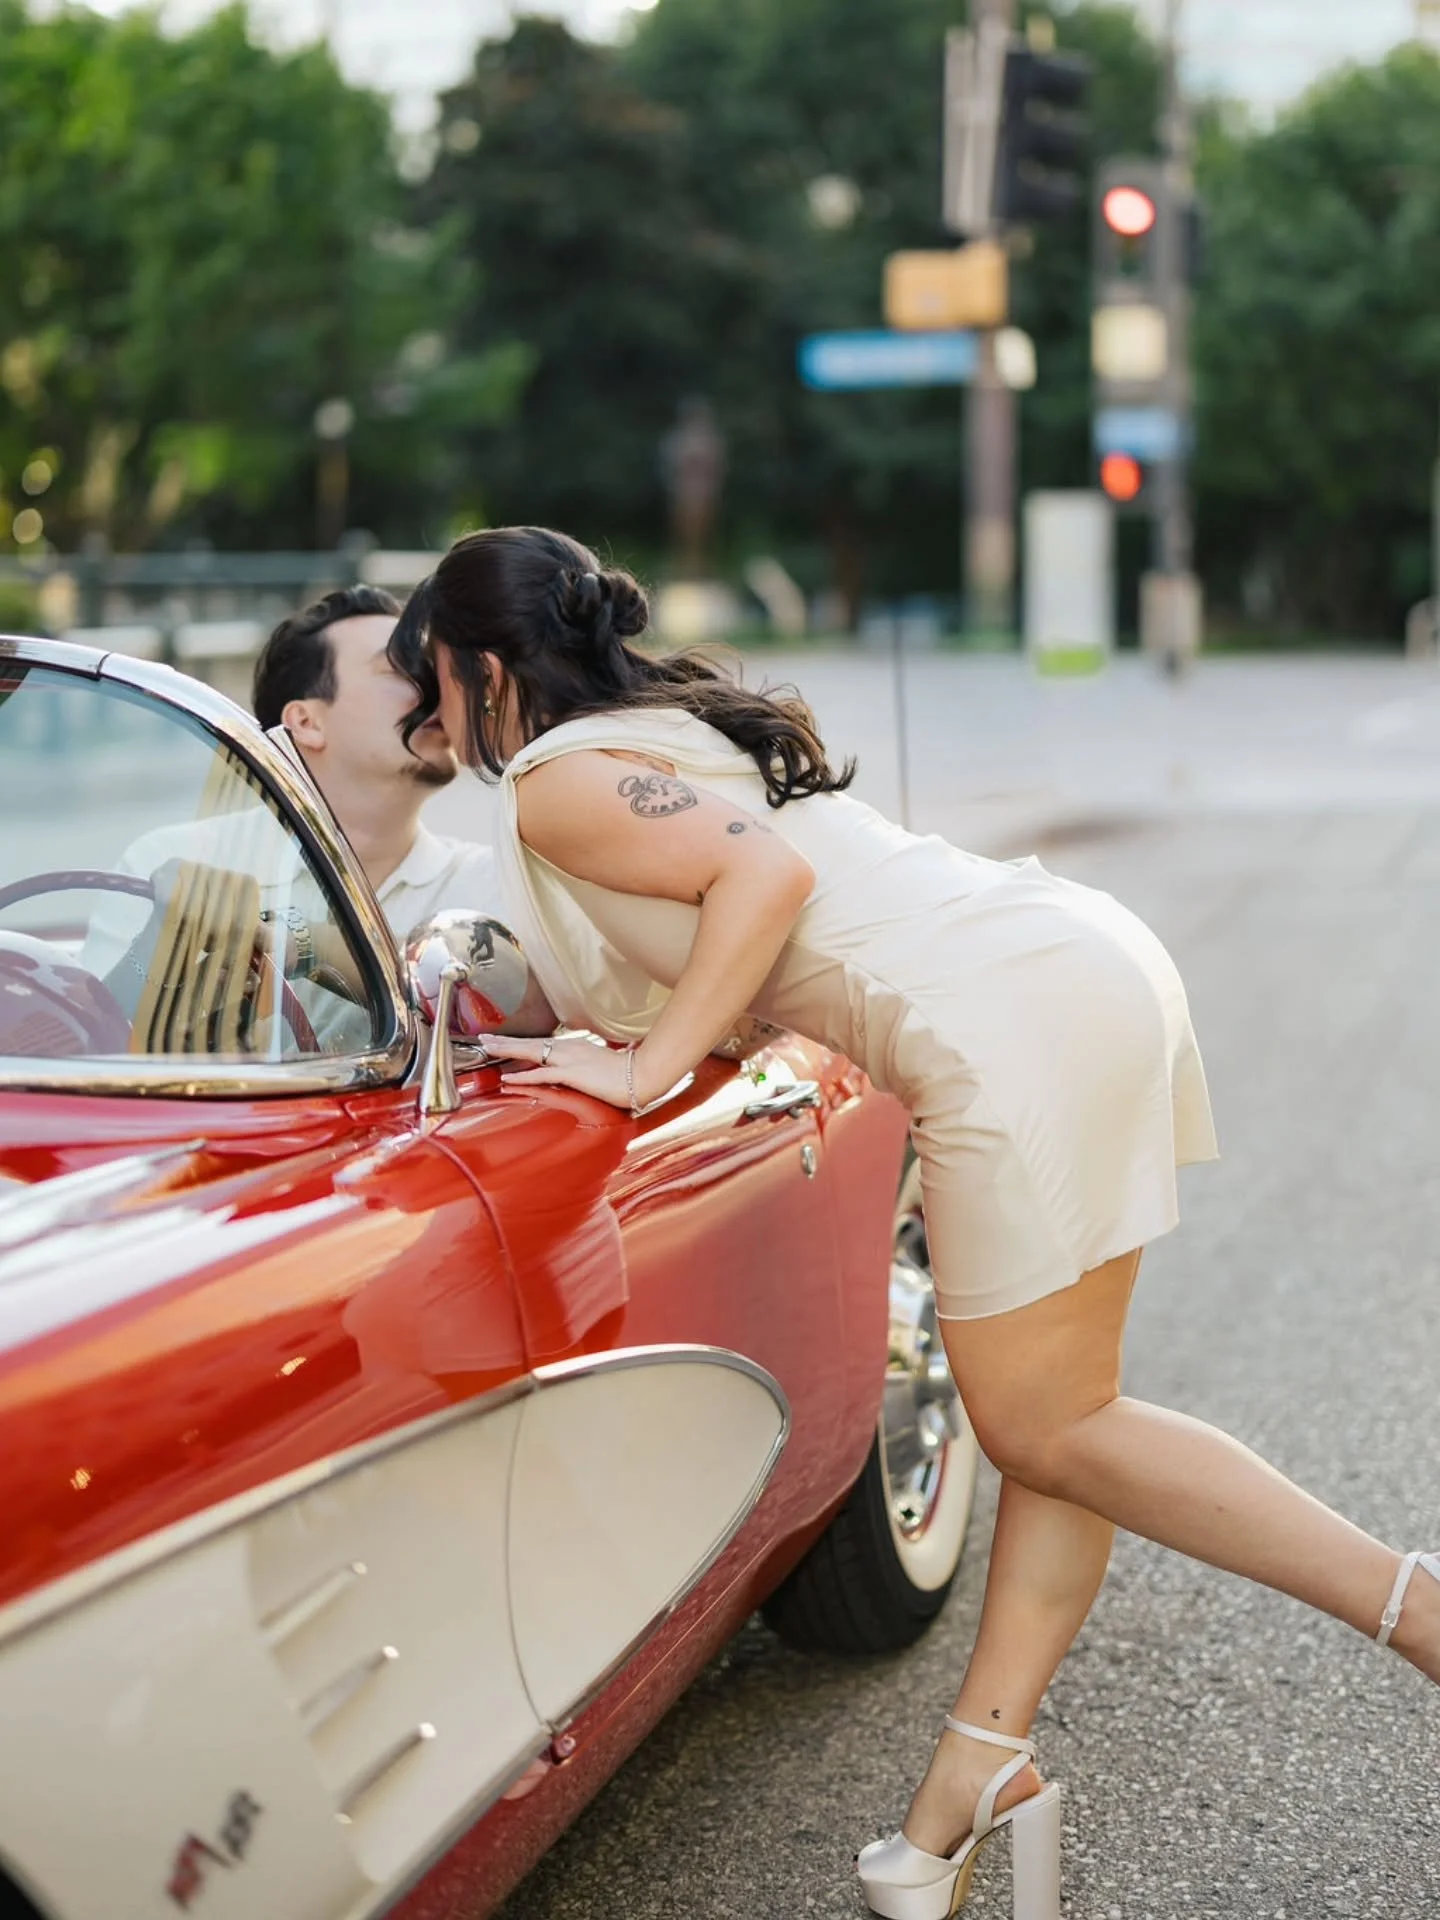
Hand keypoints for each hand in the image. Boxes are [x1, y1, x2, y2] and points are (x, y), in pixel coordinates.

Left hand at [486, 1032, 633, 1108]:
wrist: (643, 1076)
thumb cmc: (628, 1074)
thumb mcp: (602, 1066)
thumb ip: (587, 1067)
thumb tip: (583, 1072)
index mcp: (575, 1047)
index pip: (542, 1043)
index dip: (520, 1042)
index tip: (503, 1040)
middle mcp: (570, 1049)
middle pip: (531, 1043)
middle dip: (505, 1041)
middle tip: (484, 1039)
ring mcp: (571, 1060)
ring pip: (531, 1053)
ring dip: (507, 1051)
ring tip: (487, 1049)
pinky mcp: (573, 1074)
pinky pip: (542, 1075)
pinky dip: (523, 1077)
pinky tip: (507, 1079)